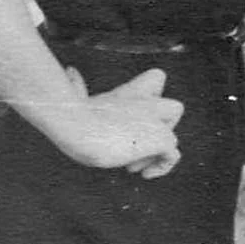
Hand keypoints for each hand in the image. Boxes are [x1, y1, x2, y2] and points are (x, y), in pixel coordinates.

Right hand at [51, 66, 182, 177]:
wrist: (79, 126)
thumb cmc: (70, 115)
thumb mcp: (76, 98)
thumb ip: (77, 86)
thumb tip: (70, 70)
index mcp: (128, 94)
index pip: (157, 78)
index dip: (151, 98)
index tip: (131, 119)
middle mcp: (145, 103)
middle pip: (174, 107)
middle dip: (160, 130)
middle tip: (136, 145)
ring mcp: (155, 120)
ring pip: (172, 136)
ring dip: (155, 155)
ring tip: (132, 165)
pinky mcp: (161, 137)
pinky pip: (173, 155)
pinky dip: (161, 167)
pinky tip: (142, 174)